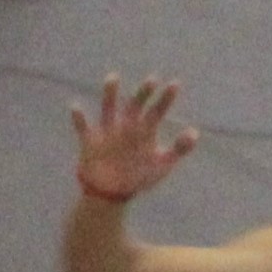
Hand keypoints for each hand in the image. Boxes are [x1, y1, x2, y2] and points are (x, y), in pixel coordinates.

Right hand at [71, 75, 195, 206]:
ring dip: (110, 95)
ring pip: (108, 109)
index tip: (175, 84)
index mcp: (144, 130)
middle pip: (135, 105)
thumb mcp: (162, 164)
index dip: (166, 99)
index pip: (157, 110)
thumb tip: (195, 132)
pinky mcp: (90, 141)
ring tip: (113, 78)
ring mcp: (108, 132)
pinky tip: (76, 107)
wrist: (111, 193)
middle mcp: (126, 126)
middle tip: (152, 80)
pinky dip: (79, 118)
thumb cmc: (138, 177)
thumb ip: (179, 149)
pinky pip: (83, 127)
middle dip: (143, 93)